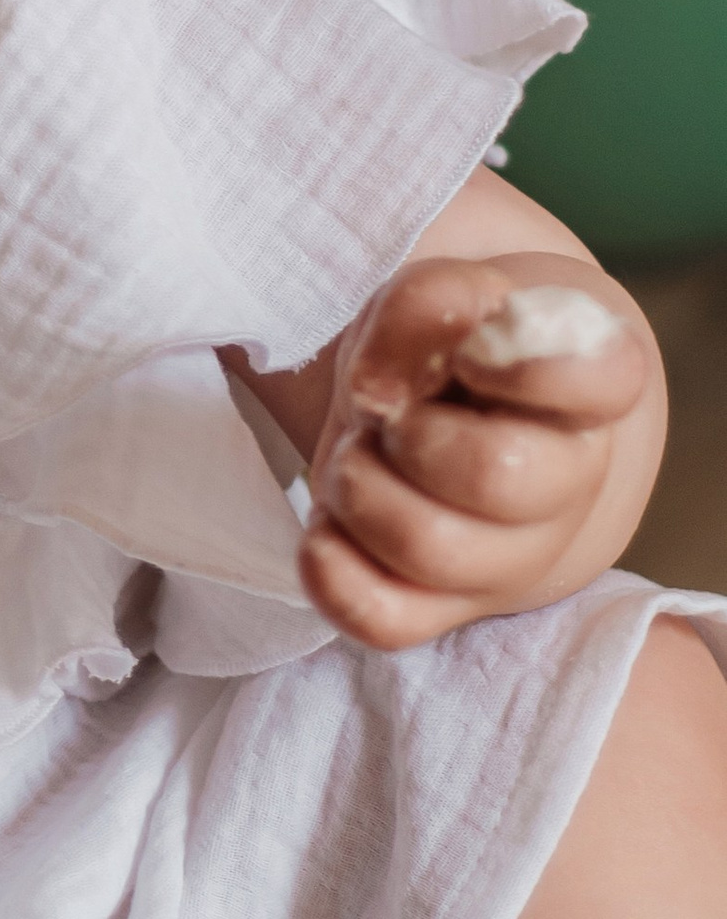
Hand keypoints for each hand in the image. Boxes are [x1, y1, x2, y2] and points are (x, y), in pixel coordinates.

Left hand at [298, 256, 652, 650]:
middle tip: (388, 413)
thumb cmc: (454, 354)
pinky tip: (323, 527)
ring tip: (358, 458)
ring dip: (360, 489)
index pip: (594, 377)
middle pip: (497, 475)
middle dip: (412, 432)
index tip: (469, 351)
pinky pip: (385, 619)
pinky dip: (331, 570)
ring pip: (432, 549)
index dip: (518, 363)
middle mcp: (568, 483)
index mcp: (590, 389)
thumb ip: (428, 308)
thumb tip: (380, 390)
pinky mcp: (441, 607)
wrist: (456, 424)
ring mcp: (509, 558)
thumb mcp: (442, 299)